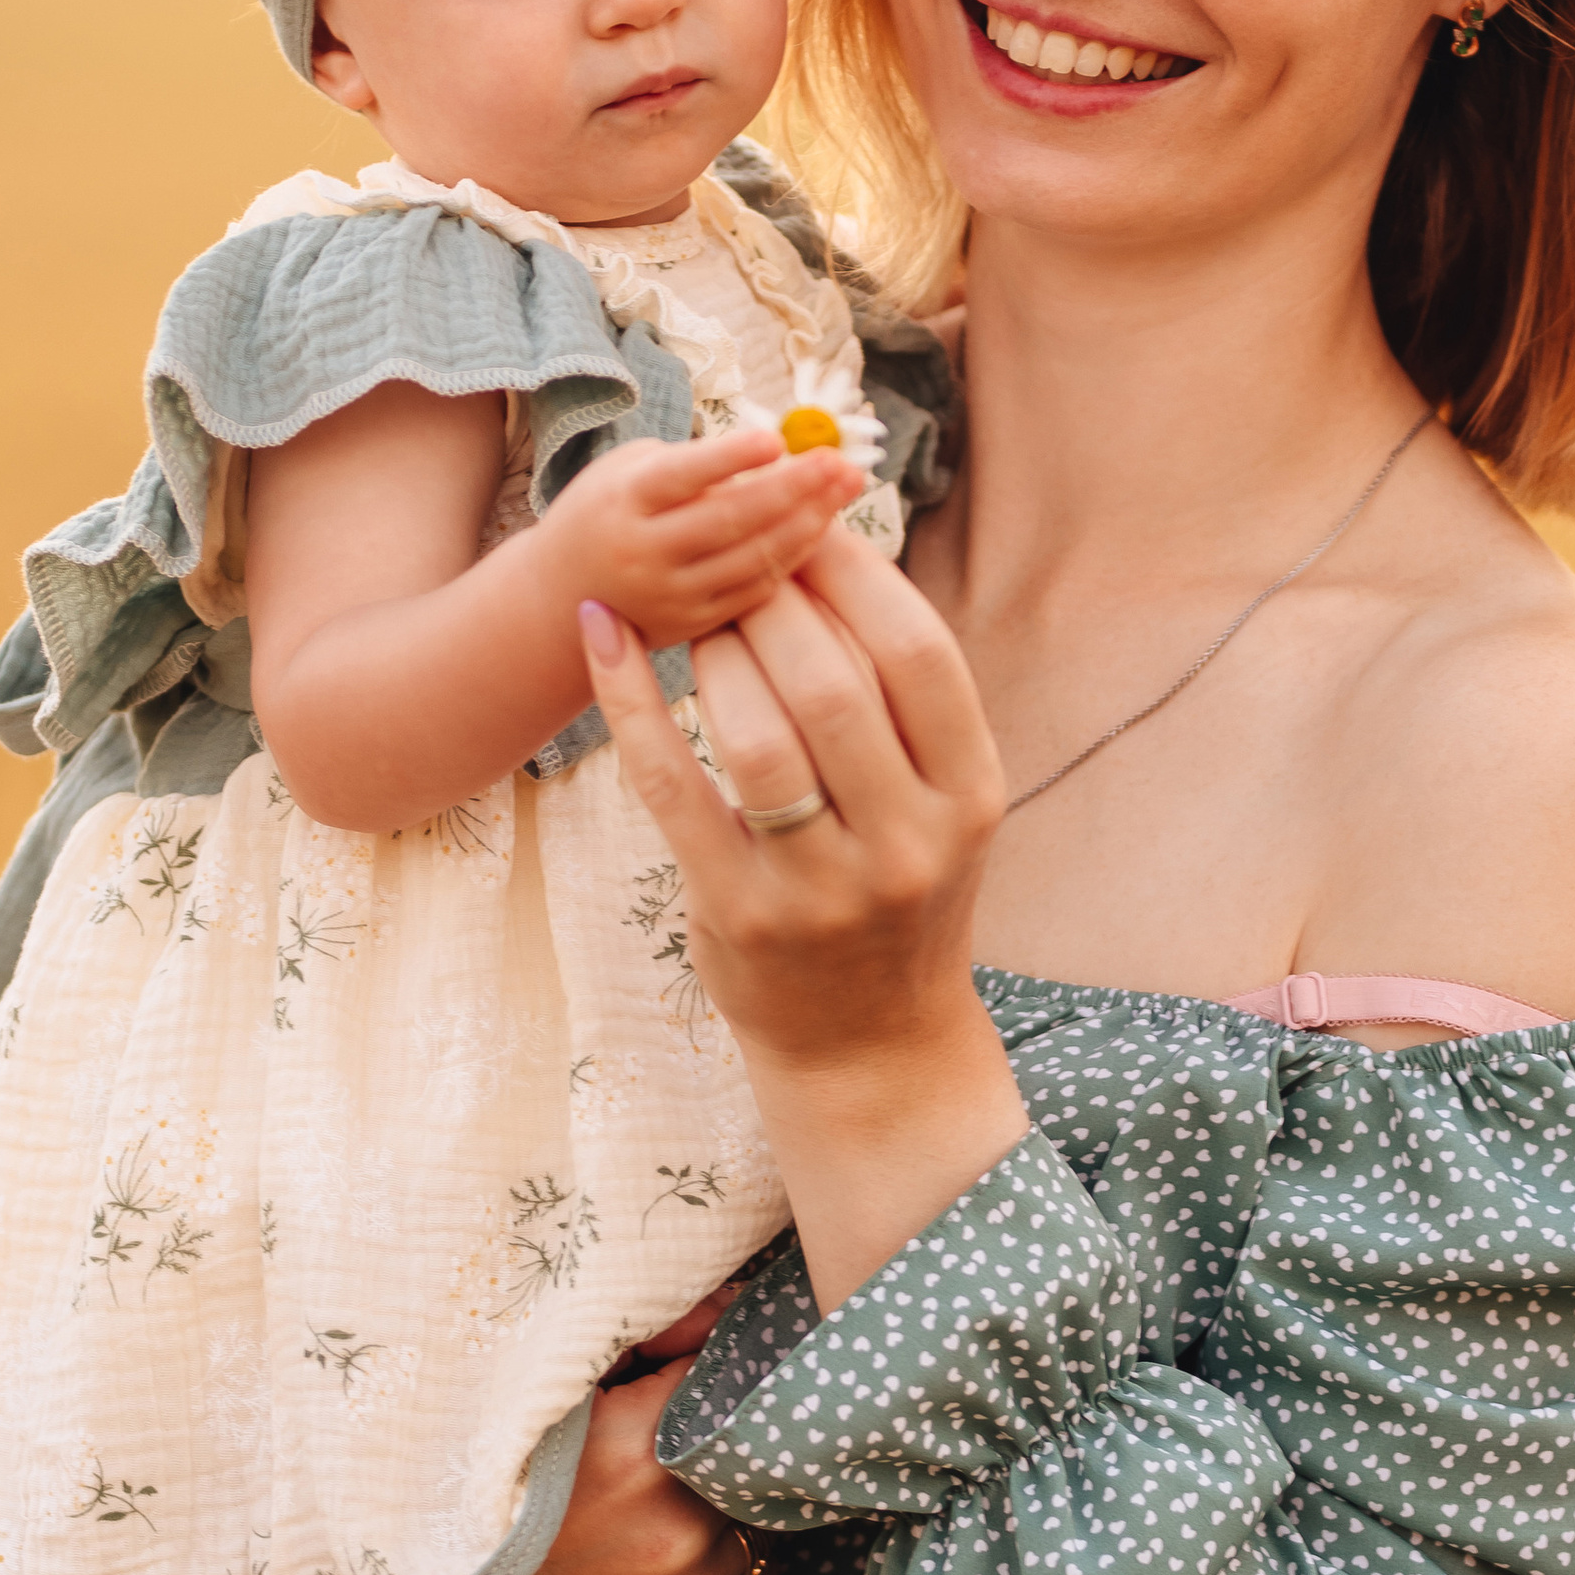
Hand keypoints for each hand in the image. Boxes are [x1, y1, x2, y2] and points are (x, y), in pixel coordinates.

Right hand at [298, 1359, 767, 1574]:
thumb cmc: (477, 1488)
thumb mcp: (542, 1399)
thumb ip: (638, 1341)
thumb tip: (728, 1307)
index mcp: (641, 1452)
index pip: (723, 1375)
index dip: (702, 1364)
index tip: (679, 1368)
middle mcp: (673, 1530)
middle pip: (741, 1451)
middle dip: (711, 1435)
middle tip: (664, 1434)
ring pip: (751, 1517)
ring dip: (721, 1499)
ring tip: (657, 1492)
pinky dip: (728, 1555)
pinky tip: (674, 1540)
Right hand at [533, 424, 861, 650]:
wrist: (558, 599)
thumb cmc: (606, 513)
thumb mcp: (626, 473)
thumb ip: (691, 464)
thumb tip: (779, 452)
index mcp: (623, 501)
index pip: (681, 476)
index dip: (730, 458)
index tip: (777, 438)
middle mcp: (643, 551)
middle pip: (729, 519)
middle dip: (793, 487)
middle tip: (841, 460)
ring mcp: (668, 594)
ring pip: (750, 559)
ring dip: (806, 523)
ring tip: (844, 488)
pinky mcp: (690, 625)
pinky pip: (753, 591)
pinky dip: (791, 559)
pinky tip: (821, 529)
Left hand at [579, 527, 1026, 1309]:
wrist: (870, 1044)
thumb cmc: (896, 892)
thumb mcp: (939, 805)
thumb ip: (903, 699)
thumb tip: (827, 550)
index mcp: (971, 795)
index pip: (916, 652)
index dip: (856, 574)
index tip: (806, 529)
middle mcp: (909, 843)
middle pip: (830, 681)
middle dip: (773, 603)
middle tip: (736, 571)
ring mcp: (822, 887)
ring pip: (755, 730)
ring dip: (713, 650)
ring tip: (697, 622)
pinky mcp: (738, 912)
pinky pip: (671, 784)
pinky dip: (630, 700)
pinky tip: (604, 638)